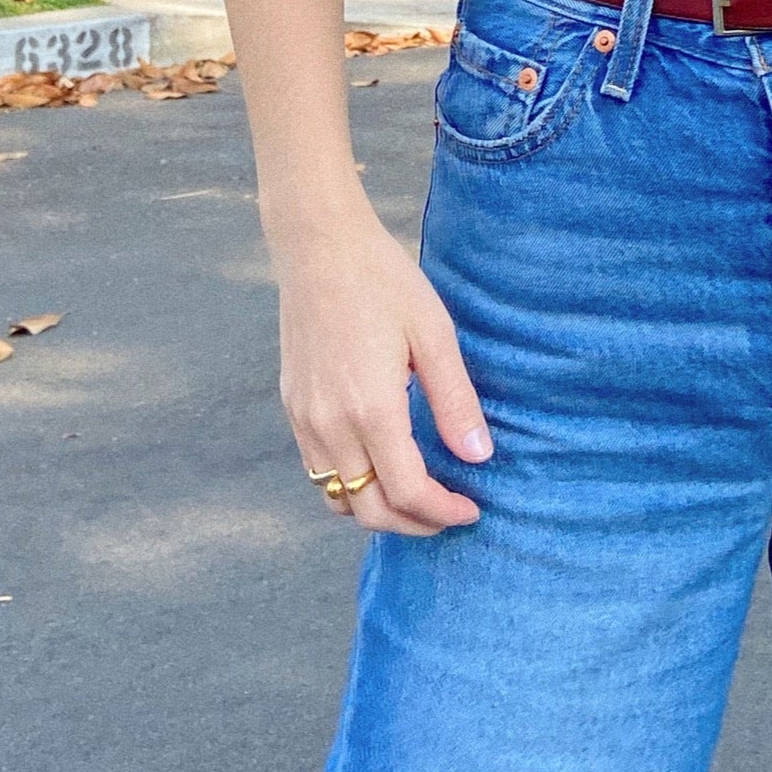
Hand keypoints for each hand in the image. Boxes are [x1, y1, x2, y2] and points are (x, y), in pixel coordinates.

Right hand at [275, 209, 491, 535]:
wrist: (319, 247)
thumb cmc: (383, 281)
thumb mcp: (433, 334)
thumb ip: (454, 401)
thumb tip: (479, 457)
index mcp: (371, 408)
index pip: (407, 492)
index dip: (442, 512)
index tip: (471, 510)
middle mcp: (331, 424)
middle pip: (369, 510)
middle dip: (413, 524)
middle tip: (448, 514)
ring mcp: (305, 419)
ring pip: (339, 497)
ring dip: (379, 509)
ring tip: (417, 496)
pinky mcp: (293, 407)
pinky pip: (319, 471)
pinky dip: (351, 485)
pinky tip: (380, 464)